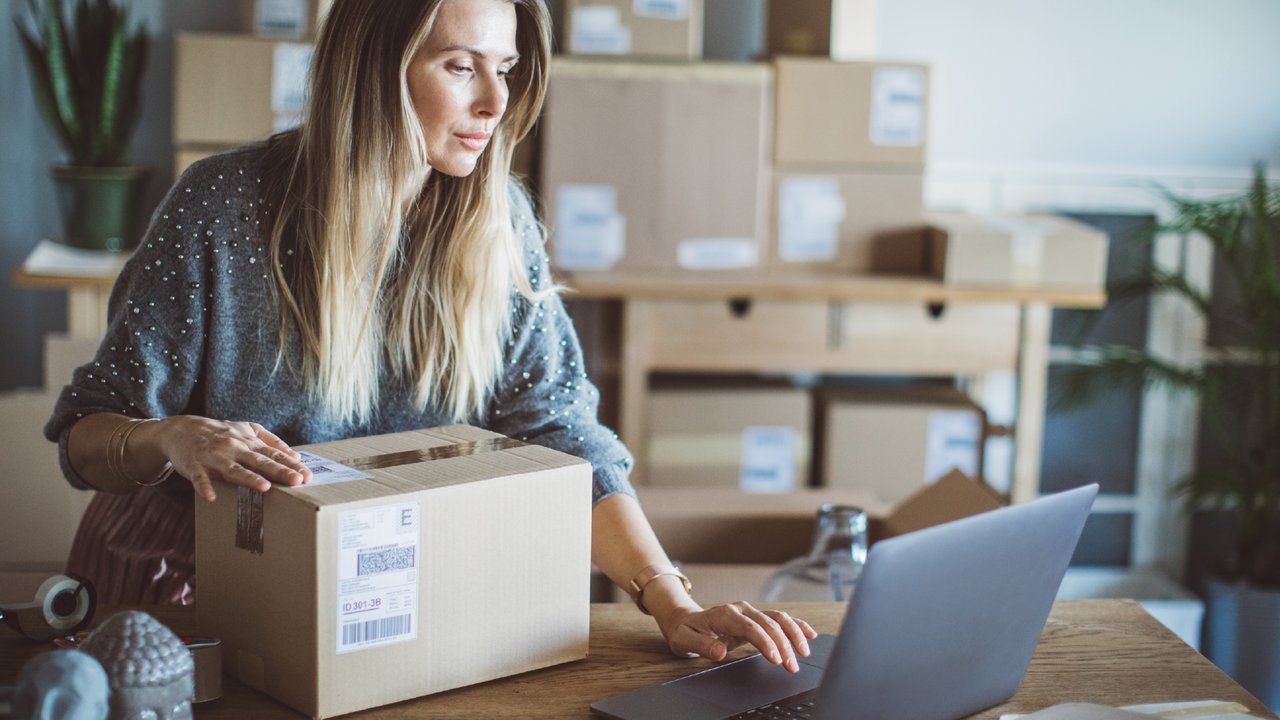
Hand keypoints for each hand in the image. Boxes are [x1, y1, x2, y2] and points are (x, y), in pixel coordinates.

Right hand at [148, 416, 311, 501]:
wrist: (181, 429)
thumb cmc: (219, 433)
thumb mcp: (246, 430)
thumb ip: (271, 441)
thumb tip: (295, 455)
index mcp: (248, 441)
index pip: (273, 454)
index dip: (291, 465)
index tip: (307, 476)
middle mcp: (234, 448)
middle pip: (260, 461)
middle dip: (279, 471)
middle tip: (297, 481)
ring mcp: (214, 457)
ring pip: (234, 469)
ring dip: (248, 478)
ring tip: (264, 487)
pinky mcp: (194, 465)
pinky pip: (200, 478)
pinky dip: (204, 487)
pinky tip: (211, 497)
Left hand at [658, 602, 816, 671]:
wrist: (685, 621)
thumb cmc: (686, 631)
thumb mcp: (685, 640)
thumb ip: (702, 645)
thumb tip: (719, 651)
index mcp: (725, 613)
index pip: (751, 627)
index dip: (766, 642)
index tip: (776, 659)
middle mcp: (741, 609)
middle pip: (769, 624)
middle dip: (783, 645)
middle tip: (791, 666)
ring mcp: (750, 611)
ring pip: (778, 619)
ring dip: (793, 635)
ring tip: (804, 654)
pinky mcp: (756, 618)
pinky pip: (780, 619)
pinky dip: (796, 625)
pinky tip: (809, 634)